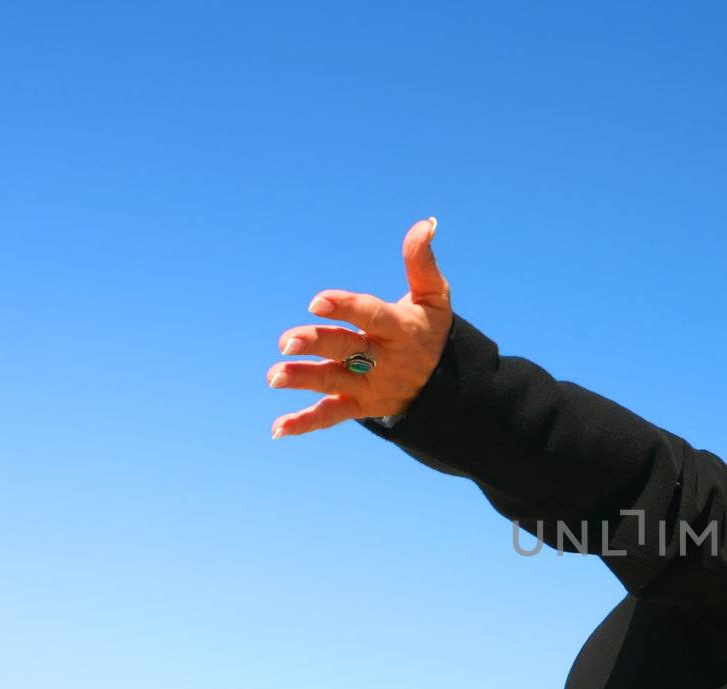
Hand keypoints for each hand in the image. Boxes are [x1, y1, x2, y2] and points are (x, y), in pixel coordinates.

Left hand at [267, 217, 453, 436]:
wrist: (452, 390)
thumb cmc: (432, 332)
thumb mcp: (434, 298)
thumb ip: (421, 262)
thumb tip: (426, 223)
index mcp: (399, 329)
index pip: (370, 316)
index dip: (345, 308)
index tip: (316, 302)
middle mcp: (382, 359)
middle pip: (346, 350)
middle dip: (316, 345)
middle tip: (286, 342)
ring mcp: (370, 385)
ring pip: (333, 382)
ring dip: (304, 379)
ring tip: (274, 377)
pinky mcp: (360, 405)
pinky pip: (331, 416)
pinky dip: (304, 423)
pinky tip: (277, 428)